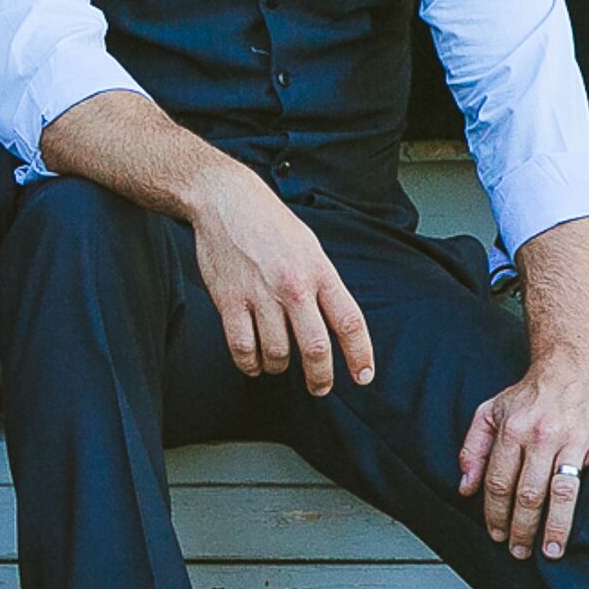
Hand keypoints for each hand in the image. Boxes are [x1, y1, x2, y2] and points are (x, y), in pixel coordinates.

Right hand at [184, 173, 374, 395]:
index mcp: (319, 272)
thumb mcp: (310, 248)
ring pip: (278, 353)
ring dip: (279, 368)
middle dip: (321, 377)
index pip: (349, 322)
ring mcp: (260, 295)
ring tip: (278, 365)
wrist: (225, 200)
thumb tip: (334, 324)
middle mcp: (294, 286)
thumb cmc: (270, 223)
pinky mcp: (230, 301)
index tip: (363, 376)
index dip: (360, 355)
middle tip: (319, 388)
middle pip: (316, 347)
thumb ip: (323, 285)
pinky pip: (243, 347)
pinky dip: (250, 364)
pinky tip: (253, 363)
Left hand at [458, 344, 588, 560]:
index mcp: (512, 430)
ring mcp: (575, 438)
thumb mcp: (490, 412)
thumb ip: (473, 449)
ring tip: (553, 550)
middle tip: (521, 552)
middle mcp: (542, 436)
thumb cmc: (531, 393)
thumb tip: (465, 487)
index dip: (495, 513)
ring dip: (557, 525)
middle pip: (528, 492)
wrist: (571, 363)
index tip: (496, 534)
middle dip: (522, 528)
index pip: (498, 482)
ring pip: (564, 489)